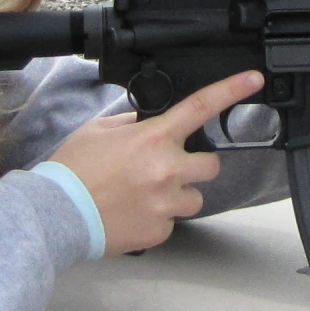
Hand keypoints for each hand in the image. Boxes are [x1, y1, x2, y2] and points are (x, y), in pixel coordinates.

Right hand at [49, 71, 262, 253]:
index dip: (231, 90)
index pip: (199, 108)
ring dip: (178, 195)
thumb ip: (131, 124)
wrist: (56, 214)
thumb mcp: (98, 131)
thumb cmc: (73, 171)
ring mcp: (166, 202)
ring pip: (195, 197)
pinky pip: (172, 222)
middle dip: (194, 166)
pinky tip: (133, 213)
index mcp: (152, 138)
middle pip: (212, 164)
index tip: (253, 80)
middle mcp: (166, 169)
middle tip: (167, 170)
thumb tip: (147, 124)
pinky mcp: (160, 230)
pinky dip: (157, 218)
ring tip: (144, 196)